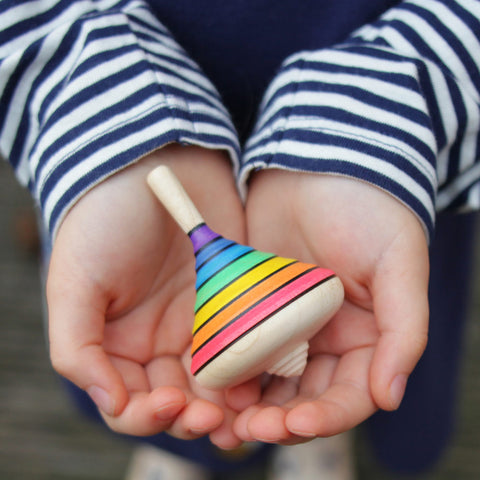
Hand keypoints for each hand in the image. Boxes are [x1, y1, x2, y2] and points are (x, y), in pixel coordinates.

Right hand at [46, 145, 247, 447]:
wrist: (155, 164)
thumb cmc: (103, 220)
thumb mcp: (74, 281)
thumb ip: (78, 347)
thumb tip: (109, 404)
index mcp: (117, 345)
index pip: (129, 403)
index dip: (147, 416)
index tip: (172, 404)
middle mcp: (158, 342)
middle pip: (178, 402)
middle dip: (195, 416)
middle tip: (215, 418)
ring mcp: (199, 324)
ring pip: (216, 383)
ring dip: (228, 403)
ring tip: (243, 410)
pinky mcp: (232, 302)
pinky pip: (245, 344)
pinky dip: (253, 366)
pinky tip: (263, 374)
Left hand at [232, 170, 428, 442]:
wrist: (315, 168)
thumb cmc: (367, 210)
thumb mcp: (398, 263)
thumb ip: (403, 329)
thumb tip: (389, 396)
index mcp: (366, 339)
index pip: (350, 395)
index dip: (327, 417)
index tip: (295, 422)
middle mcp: (326, 341)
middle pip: (305, 398)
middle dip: (281, 420)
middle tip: (251, 429)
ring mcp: (287, 328)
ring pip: (269, 383)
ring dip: (251, 406)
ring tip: (227, 418)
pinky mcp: (254, 309)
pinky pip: (240, 349)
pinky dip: (229, 370)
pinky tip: (212, 381)